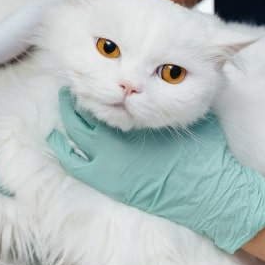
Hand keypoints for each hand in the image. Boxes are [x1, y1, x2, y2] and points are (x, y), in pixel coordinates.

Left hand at [47, 88, 264, 252]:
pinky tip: (54, 137)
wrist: (210, 194)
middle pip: (89, 105)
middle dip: (83, 91)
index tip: (96, 70)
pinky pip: (72, 162)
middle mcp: (120, 132)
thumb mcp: (198, 111)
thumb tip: (177, 71)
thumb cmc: (207, 152)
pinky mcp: (105, 180)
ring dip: (70, 113)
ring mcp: (108, 158)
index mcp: (141, 112)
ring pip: (76, 129)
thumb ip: (180, 91)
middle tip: (78, 80)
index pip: (111, 89)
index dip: (101, 79)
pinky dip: (60, 147)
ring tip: (67, 100)